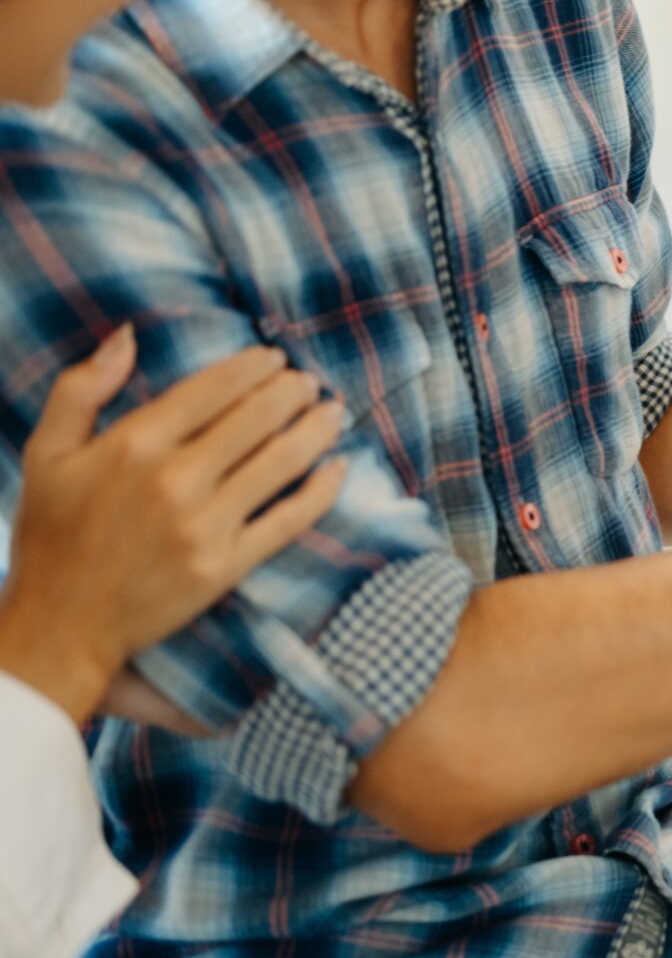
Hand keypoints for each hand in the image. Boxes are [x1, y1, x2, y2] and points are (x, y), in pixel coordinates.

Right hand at [0, 330, 350, 721]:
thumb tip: (128, 334)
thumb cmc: (51, 534)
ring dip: (316, 430)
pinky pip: (289, 520)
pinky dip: (321, 491)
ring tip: (334, 412)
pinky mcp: (227, 566)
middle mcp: (175, 480)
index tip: (275, 358)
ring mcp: (205, 525)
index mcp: (133, 444)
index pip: (213, 389)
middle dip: (292, 393)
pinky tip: (339, 468)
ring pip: (281, 462)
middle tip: (310, 381)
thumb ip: (81, 388)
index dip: (253, 368)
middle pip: (256, 420)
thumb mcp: (46, 452)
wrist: (62, 622)